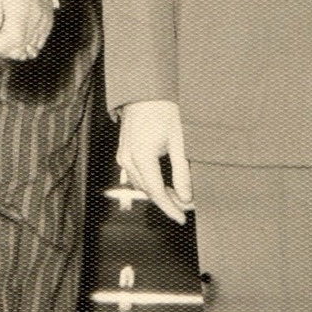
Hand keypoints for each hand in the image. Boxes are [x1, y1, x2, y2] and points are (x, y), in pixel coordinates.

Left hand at [0, 0, 54, 61]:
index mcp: (21, 12)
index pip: (11, 41)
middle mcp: (36, 20)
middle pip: (20, 50)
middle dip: (2, 50)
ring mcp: (44, 23)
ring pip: (30, 50)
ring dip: (13, 50)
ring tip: (1, 40)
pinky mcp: (47, 23)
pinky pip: (38, 44)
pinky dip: (25, 46)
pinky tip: (14, 38)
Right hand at [117, 99, 191, 223]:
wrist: (144, 93)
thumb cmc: (162, 112)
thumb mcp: (178, 142)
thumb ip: (181, 171)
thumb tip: (186, 196)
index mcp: (142, 156)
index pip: (156, 192)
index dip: (170, 208)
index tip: (182, 218)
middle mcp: (128, 159)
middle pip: (148, 191)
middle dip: (168, 201)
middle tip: (187, 205)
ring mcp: (123, 156)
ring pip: (141, 185)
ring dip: (159, 193)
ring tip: (180, 195)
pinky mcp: (124, 153)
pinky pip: (136, 176)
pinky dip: (150, 183)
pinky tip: (165, 183)